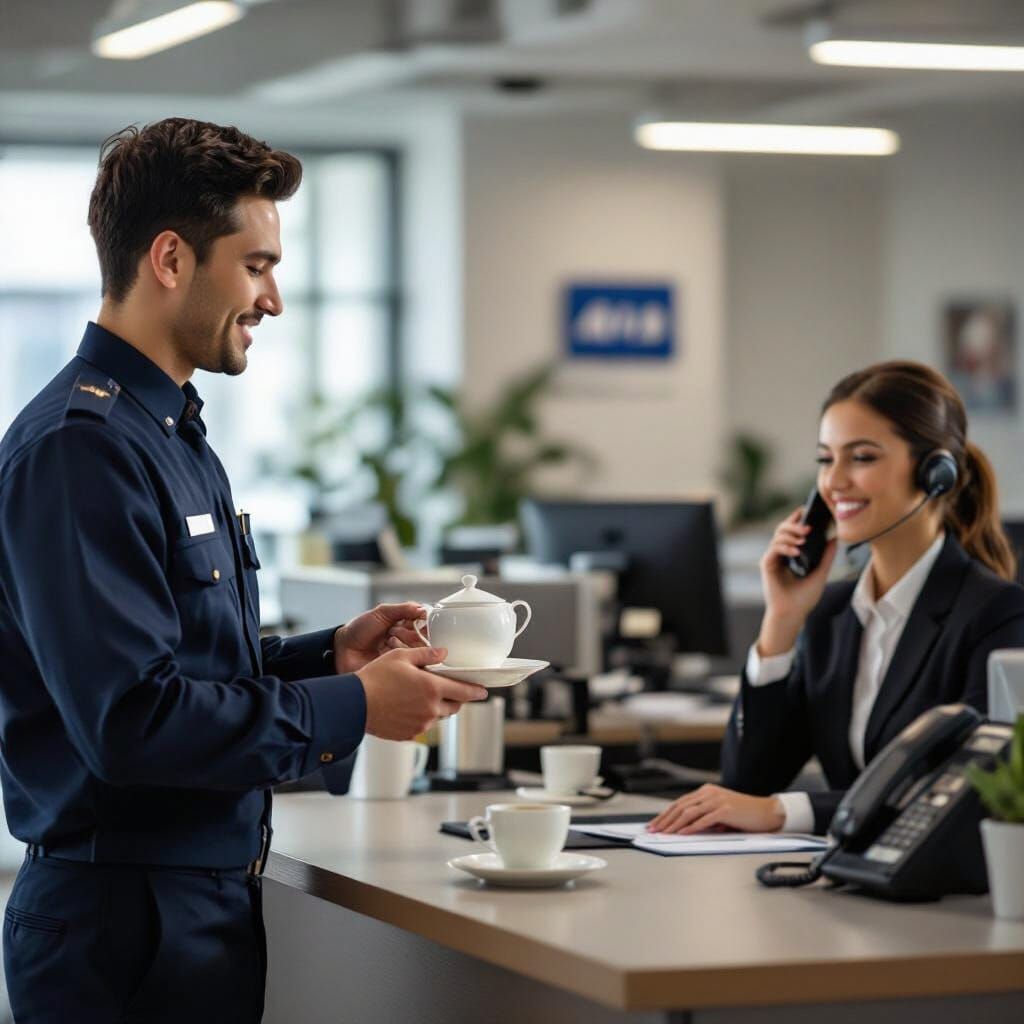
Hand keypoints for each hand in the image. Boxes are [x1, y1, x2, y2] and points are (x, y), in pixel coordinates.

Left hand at [333, 602, 427, 673]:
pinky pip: (410, 664)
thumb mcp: (381, 613)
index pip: (426, 625)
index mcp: (406, 626)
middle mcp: (408, 642)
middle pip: (425, 639)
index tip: (416, 620)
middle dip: (410, 633)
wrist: (343, 649)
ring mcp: (404, 657)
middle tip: (393, 631)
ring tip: (388, 639)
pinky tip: (386, 649)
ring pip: (418, 651)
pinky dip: (398, 654)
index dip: (423, 622)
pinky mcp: (399, 671)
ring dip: (402, 642)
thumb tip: (423, 609)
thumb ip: (403, 609)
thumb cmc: (360, 629)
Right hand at [356, 645, 487, 740]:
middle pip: (454, 706)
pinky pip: (423, 726)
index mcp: (432, 688)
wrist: (354, 704)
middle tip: (450, 690)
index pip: (464, 691)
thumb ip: (427, 654)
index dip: (476, 691)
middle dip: (456, 698)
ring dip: (438, 707)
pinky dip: (421, 717)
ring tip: (423, 697)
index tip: (483, 691)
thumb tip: (443, 653)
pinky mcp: (409, 735)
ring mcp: (421, 724)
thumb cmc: (376, 677)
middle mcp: (431, 709)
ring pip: (438, 717)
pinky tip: (408, 708)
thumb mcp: (402, 657)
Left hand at [646, 785, 785, 834]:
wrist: (767, 812)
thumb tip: (683, 828)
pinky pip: (704, 819)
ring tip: (664, 833)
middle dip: (665, 819)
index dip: (665, 813)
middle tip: (654, 829)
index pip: (680, 802)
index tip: (655, 823)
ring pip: (689, 812)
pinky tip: (682, 833)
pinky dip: (691, 827)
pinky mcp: (725, 809)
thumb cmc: (744, 815)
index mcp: (706, 792)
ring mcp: (717, 800)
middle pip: (681, 806)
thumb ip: (703, 817)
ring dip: (674, 824)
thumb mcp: (719, 814)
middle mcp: (710, 793)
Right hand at [757, 507, 836, 655]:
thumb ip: (826, 557)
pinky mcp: (767, 565)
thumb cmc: (804, 598)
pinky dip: (784, 547)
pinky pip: (773, 549)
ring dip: (791, 534)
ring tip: (804, 538)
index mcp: (791, 553)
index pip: (792, 531)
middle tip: (808, 526)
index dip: (798, 519)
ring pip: (777, 536)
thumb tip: (835, 539)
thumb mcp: (820, 573)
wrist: (793, 614)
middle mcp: (780, 554)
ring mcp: (773, 558)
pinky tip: (796, 551)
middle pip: (782, 529)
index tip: (809, 512)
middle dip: (794, 524)